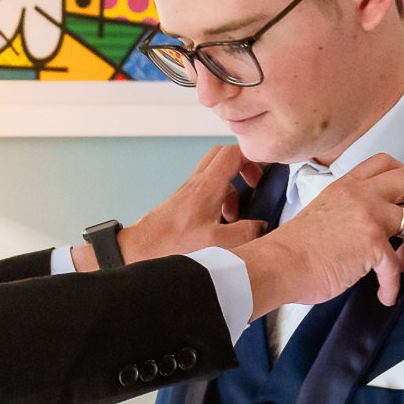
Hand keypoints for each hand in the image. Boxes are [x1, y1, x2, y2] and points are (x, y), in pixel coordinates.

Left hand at [76, 145, 266, 269]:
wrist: (136, 251)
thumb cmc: (168, 246)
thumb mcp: (215, 244)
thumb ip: (245, 233)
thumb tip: (261, 226)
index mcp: (206, 187)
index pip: (233, 153)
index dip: (254, 156)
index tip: (266, 169)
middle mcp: (195, 185)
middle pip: (222, 156)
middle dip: (243, 166)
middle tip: (254, 184)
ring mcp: (187, 193)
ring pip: (215, 175)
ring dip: (231, 188)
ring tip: (236, 215)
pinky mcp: (182, 205)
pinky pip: (206, 192)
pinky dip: (219, 201)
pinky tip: (220, 225)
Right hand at [236, 154, 403, 315]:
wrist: (278, 264)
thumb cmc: (293, 248)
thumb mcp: (322, 211)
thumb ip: (347, 209)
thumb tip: (365, 228)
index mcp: (347, 186)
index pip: (385, 162)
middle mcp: (362, 195)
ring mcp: (370, 218)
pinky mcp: (373, 246)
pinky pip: (398, 265)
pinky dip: (393, 285)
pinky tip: (385, 294)